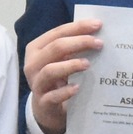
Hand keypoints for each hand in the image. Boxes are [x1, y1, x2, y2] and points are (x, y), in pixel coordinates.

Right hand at [23, 19, 102, 133]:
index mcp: (36, 48)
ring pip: (50, 70)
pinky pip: (53, 96)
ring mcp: (36, 84)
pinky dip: (66, 91)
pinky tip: (78, 87)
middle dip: (79, 42)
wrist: (46, 108)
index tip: (98, 25)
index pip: (57, 32)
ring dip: (71, 65)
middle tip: (99, 43)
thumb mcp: (60, 60)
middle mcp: (33, 64)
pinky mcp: (43, 103)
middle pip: (55, 48)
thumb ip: (72, 47)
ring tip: (88, 64)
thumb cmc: (56, 78)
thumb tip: (97, 33)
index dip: (78, 27)